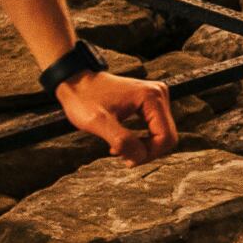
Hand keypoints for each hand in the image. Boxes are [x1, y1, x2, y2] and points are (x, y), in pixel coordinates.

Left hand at [58, 68, 178, 162]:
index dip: (148, 154)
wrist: (76, 82)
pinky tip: (123, 142)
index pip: (166, 138)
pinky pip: (155, 129)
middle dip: (146, 152)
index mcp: (151, 97)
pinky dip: (141, 140)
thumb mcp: (98, 122)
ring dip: (142, 147)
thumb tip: (140, 156)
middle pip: (167, 137)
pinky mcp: (151, 102)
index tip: (126, 159)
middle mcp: (159, 94)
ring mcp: (156, 97)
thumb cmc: (83, 99)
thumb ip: (122, 140)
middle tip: (121, 156)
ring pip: (162, 135)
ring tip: (119, 148)